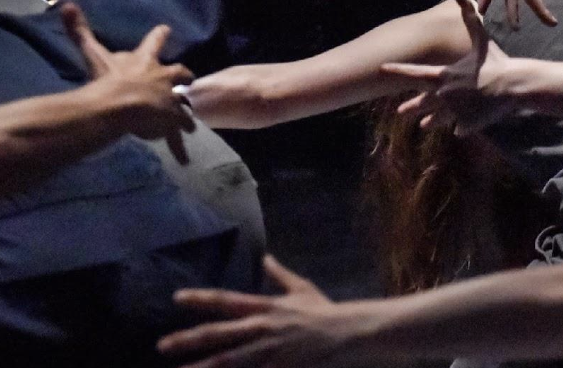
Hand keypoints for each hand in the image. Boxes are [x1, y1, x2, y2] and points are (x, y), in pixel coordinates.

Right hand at [62, 3, 194, 163]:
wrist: (119, 106)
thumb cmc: (106, 79)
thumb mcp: (93, 54)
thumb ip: (80, 32)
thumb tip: (65, 5)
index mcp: (146, 61)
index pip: (155, 42)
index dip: (160, 35)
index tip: (166, 28)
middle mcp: (163, 78)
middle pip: (180, 73)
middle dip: (184, 76)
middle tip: (189, 79)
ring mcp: (170, 100)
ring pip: (183, 105)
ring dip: (185, 113)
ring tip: (190, 124)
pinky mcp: (171, 121)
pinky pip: (176, 134)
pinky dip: (179, 145)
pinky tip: (183, 157)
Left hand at [160, 255, 364, 367]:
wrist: (349, 332)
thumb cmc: (325, 311)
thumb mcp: (302, 289)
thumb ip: (279, 275)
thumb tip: (266, 257)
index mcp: (266, 307)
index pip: (226, 300)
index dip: (200, 298)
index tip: (176, 297)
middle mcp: (263, 327)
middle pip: (219, 334)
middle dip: (189, 339)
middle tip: (162, 345)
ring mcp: (270, 350)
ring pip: (229, 361)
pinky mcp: (280, 367)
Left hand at [380, 0, 516, 135]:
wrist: (512, 85)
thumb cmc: (496, 63)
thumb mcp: (483, 43)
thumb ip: (472, 25)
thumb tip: (466, 2)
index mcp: (445, 76)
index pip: (415, 73)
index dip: (398, 70)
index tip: (382, 68)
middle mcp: (445, 95)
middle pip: (423, 102)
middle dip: (411, 107)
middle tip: (399, 112)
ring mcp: (455, 111)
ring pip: (439, 118)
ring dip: (431, 121)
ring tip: (423, 125)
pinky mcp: (468, 124)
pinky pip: (462, 127)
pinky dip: (462, 127)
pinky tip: (460, 129)